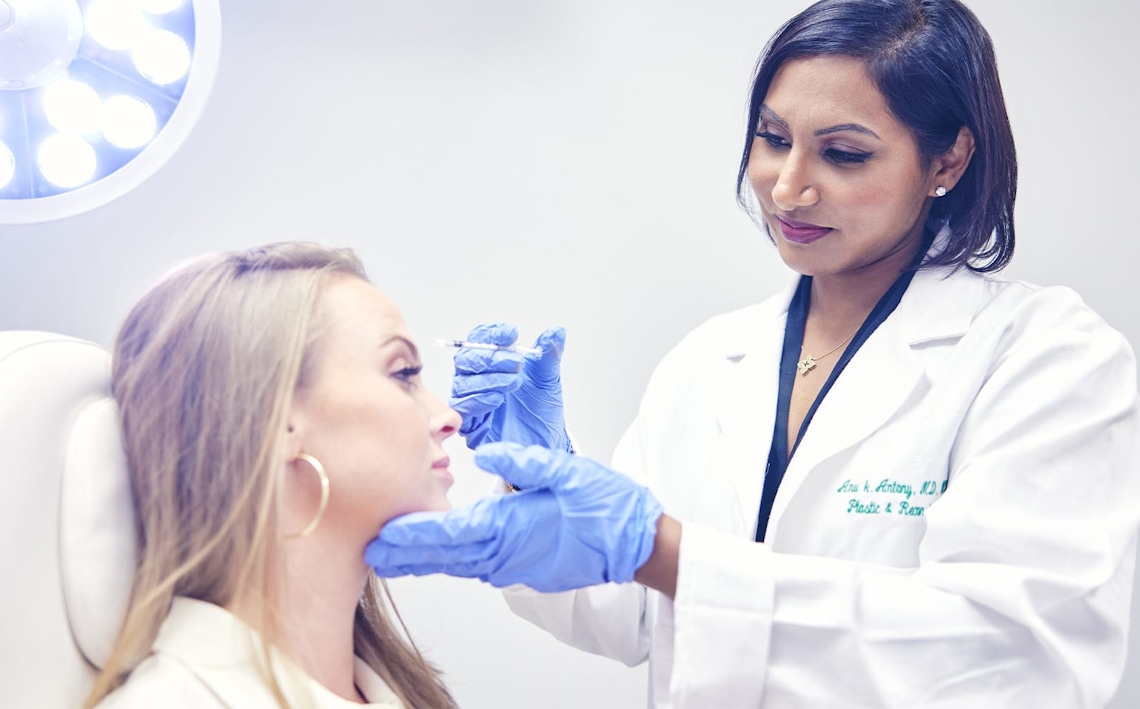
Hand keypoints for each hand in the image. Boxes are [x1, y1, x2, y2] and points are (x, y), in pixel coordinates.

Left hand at [365, 443, 663, 591]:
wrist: (634, 543)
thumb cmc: (603, 504)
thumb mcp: (564, 470)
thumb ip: (521, 461)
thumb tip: (484, 452)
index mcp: (508, 525)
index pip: (445, 532)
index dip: (409, 535)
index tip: (378, 537)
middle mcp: (504, 552)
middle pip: (442, 556)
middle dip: (404, 554)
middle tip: (370, 552)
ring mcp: (514, 566)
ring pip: (457, 564)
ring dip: (425, 559)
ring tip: (394, 555)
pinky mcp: (525, 570)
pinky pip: (478, 566)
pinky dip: (452, 560)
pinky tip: (443, 553)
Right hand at [449, 323, 570, 451]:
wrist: (546, 441)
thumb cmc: (541, 410)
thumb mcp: (547, 380)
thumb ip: (548, 355)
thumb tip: (556, 332)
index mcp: (491, 363)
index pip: (479, 340)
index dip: (490, 334)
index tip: (510, 333)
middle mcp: (477, 380)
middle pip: (465, 359)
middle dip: (490, 357)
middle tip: (516, 362)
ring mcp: (472, 401)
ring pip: (462, 383)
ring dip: (490, 379)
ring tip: (515, 382)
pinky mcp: (471, 425)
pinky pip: (463, 408)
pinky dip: (479, 400)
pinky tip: (498, 399)